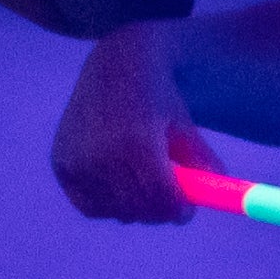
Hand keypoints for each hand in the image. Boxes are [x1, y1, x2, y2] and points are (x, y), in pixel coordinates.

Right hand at [51, 25, 207, 223]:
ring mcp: (77, 160)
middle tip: (169, 203)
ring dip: (135, 207)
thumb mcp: (185, 127)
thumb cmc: (157, 98)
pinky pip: (90, 205)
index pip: (160, 196)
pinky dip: (108, 204)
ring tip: (142, 177)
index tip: (186, 212)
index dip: (178, 210)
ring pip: (115, 210)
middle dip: (159, 211)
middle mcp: (102, 153)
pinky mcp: (62, 165)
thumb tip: (217, 197)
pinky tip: (118, 181)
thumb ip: (203, 163)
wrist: (115, 66)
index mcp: (137, 141)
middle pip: (138, 209)